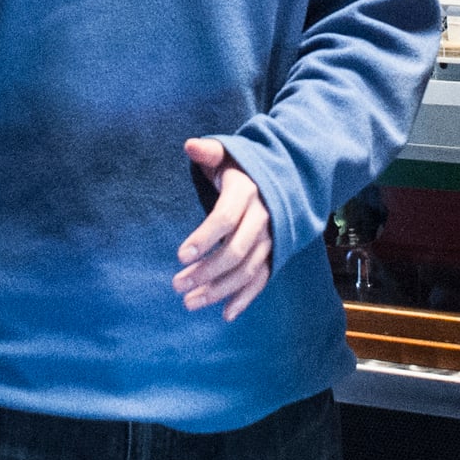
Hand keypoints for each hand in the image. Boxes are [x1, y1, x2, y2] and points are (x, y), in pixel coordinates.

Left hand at [176, 137, 272, 320]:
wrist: (282, 177)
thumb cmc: (241, 167)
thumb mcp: (226, 153)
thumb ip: (208, 151)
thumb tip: (189, 145)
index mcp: (247, 192)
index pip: (225, 219)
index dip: (204, 238)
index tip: (179, 256)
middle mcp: (263, 218)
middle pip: (236, 251)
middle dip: (206, 271)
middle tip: (177, 285)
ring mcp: (271, 239)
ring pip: (247, 270)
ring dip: (219, 290)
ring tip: (189, 303)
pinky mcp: (274, 254)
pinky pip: (262, 279)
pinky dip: (246, 298)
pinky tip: (225, 314)